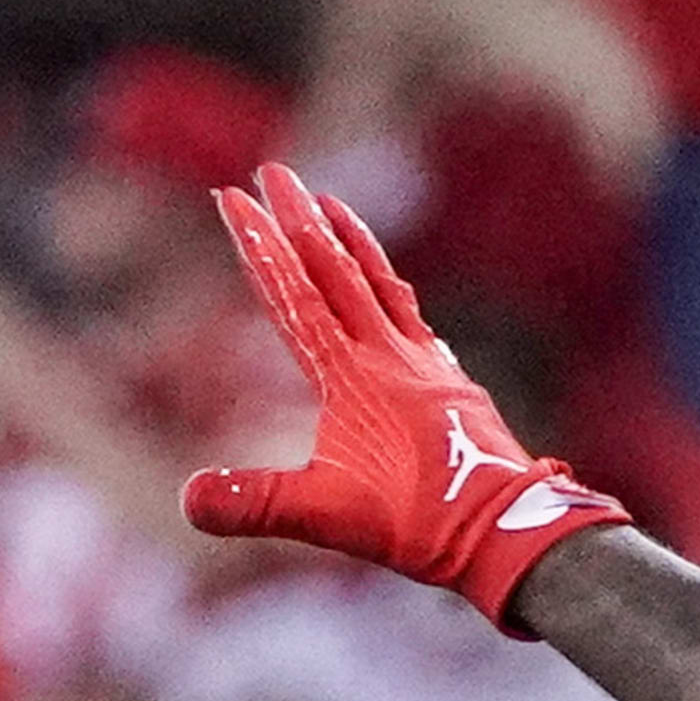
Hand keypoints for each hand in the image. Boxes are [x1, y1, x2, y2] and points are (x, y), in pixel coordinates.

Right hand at [182, 162, 626, 630]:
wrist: (513, 530)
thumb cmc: (423, 525)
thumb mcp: (328, 517)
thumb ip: (256, 503)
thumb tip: (186, 499)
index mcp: (351, 377)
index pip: (294, 297)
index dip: (259, 248)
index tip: (233, 198)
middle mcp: (391, 358)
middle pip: (335, 273)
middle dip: (299, 219)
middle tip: (272, 170)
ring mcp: (428, 367)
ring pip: (382, 287)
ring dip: (352, 242)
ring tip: (332, 201)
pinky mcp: (454, 386)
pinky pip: (416, 322)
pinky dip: (394, 292)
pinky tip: (395, 291)